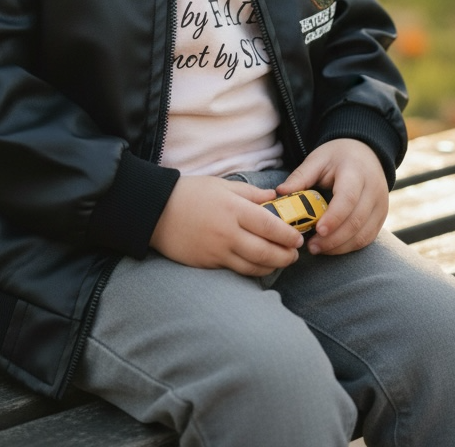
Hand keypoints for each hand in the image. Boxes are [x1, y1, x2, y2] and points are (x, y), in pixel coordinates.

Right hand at [150, 175, 301, 275]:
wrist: (156, 210)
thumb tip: (275, 198)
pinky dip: (251, 270)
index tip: (298, 238)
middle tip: (295, 255)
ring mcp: (217, 251)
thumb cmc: (190, 193)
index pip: (269, 226)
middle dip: (285, 256)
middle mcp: (227, 233)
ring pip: (252, 266)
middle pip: (265, 252)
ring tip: (280, 262)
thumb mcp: (221, 185)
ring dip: (271, 267)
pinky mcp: (207, 263)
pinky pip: (235, 270)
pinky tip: (258, 266)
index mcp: (233, 209)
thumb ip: (250, 193)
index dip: (287, 235)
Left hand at [278, 139, 388, 255]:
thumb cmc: (337, 157)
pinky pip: (367, 238)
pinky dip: (349, 246)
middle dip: (334, 239)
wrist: (365, 153)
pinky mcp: (381, 217)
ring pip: (364, 234)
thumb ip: (301, 176)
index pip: (348, 198)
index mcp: (356, 171)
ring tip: (318, 248)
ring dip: (341, 246)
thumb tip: (280, 192)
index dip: (334, 217)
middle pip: (356, 220)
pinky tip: (332, 247)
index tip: (318, 230)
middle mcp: (373, 189)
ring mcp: (381, 205)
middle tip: (311, 246)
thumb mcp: (317, 159)